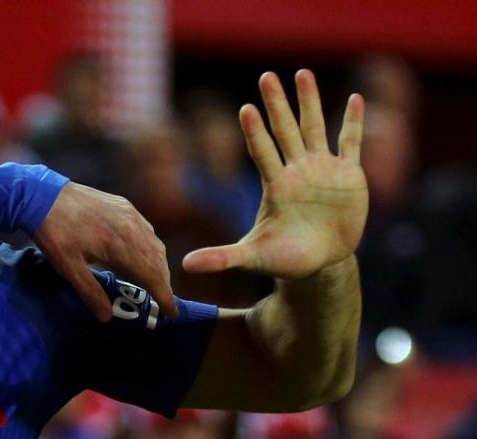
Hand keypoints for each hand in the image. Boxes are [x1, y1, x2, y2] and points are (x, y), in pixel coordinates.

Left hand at [34, 183, 177, 321]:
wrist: (43, 195)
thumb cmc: (54, 233)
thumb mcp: (68, 268)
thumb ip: (90, 292)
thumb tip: (106, 317)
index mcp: (120, 246)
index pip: (152, 276)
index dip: (164, 296)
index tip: (170, 313)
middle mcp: (132, 228)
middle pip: (158, 262)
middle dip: (163, 284)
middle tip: (162, 302)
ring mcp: (130, 215)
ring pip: (155, 245)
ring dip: (159, 266)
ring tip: (155, 283)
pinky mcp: (125, 206)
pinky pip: (147, 230)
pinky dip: (151, 248)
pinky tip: (144, 256)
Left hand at [184, 70, 366, 280]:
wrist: (321, 263)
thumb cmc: (284, 259)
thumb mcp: (253, 258)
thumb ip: (222, 258)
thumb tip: (185, 265)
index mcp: (275, 186)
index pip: (262, 152)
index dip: (255, 132)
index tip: (245, 109)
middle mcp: (296, 171)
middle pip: (285, 131)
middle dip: (277, 104)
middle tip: (266, 76)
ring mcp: (322, 170)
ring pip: (315, 127)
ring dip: (310, 101)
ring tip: (301, 73)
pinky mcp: (348, 175)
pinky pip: (350, 142)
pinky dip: (352, 122)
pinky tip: (354, 98)